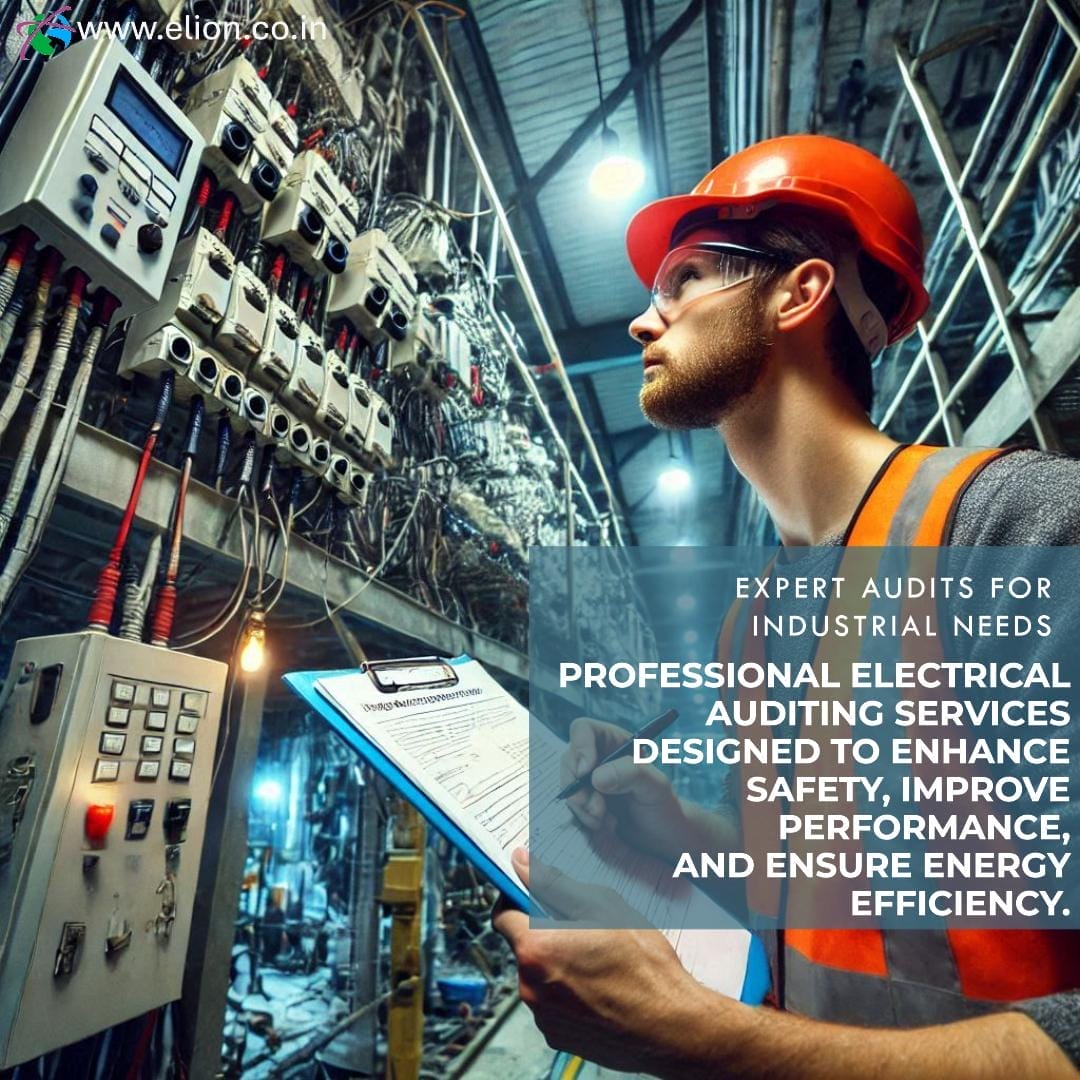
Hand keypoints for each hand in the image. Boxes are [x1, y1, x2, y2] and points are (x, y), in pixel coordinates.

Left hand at [494, 849, 710, 1071]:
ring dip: (556, 964)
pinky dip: (566, 992)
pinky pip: (551, 1003)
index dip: (517, 901)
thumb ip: (554, 884)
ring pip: (538, 975)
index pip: (502, 915)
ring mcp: (542, 1016)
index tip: (534, 896)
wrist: (671, 1027)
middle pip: (522, 946)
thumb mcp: (603, 907)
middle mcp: (530, 986)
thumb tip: (522, 863)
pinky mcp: (556, 1036)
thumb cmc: (644, 966)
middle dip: (544, 933)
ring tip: (596, 961)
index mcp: (536, 948)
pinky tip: (598, 987)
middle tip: (580, 928)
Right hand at [562, 716, 688, 859]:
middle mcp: (597, 756)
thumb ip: (631, 773)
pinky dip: (584, 817)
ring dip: (583, 806)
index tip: (585, 772)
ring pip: (568, 785)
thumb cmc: (661, 804)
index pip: (584, 730)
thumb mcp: (655, 786)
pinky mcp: (583, 799)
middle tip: (598, 809)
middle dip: (579, 787)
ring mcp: (587, 779)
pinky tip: (603, 824)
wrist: (658, 837)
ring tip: (607, 820)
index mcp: (614, 741)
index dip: (580, 747)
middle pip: (569, 760)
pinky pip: (571, 805)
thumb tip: (596, 777)